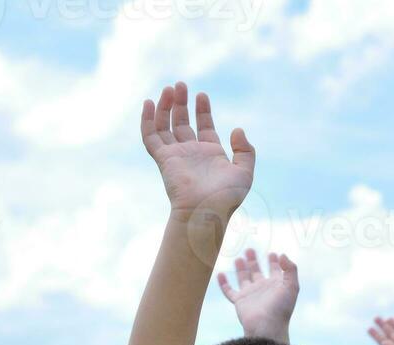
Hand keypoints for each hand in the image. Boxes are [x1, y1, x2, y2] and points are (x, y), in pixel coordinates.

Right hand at [141, 82, 254, 220]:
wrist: (206, 211)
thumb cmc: (227, 197)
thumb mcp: (245, 172)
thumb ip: (245, 150)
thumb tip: (237, 129)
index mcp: (210, 154)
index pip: (204, 126)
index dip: (202, 110)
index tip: (201, 95)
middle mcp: (192, 153)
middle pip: (182, 122)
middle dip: (181, 103)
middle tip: (180, 85)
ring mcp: (176, 155)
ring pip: (165, 126)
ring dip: (165, 107)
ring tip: (169, 88)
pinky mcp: (164, 159)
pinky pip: (151, 137)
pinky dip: (148, 120)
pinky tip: (149, 103)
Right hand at [217, 249, 297, 341]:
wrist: (267, 326)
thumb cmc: (281, 308)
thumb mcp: (292, 286)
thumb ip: (290, 269)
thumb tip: (282, 255)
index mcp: (276, 285)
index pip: (275, 270)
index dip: (274, 261)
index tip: (272, 253)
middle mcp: (262, 289)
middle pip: (257, 271)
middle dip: (254, 260)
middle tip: (250, 249)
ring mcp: (250, 295)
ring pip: (243, 278)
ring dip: (241, 268)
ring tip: (238, 258)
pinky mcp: (239, 301)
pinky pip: (229, 291)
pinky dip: (224, 283)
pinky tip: (220, 274)